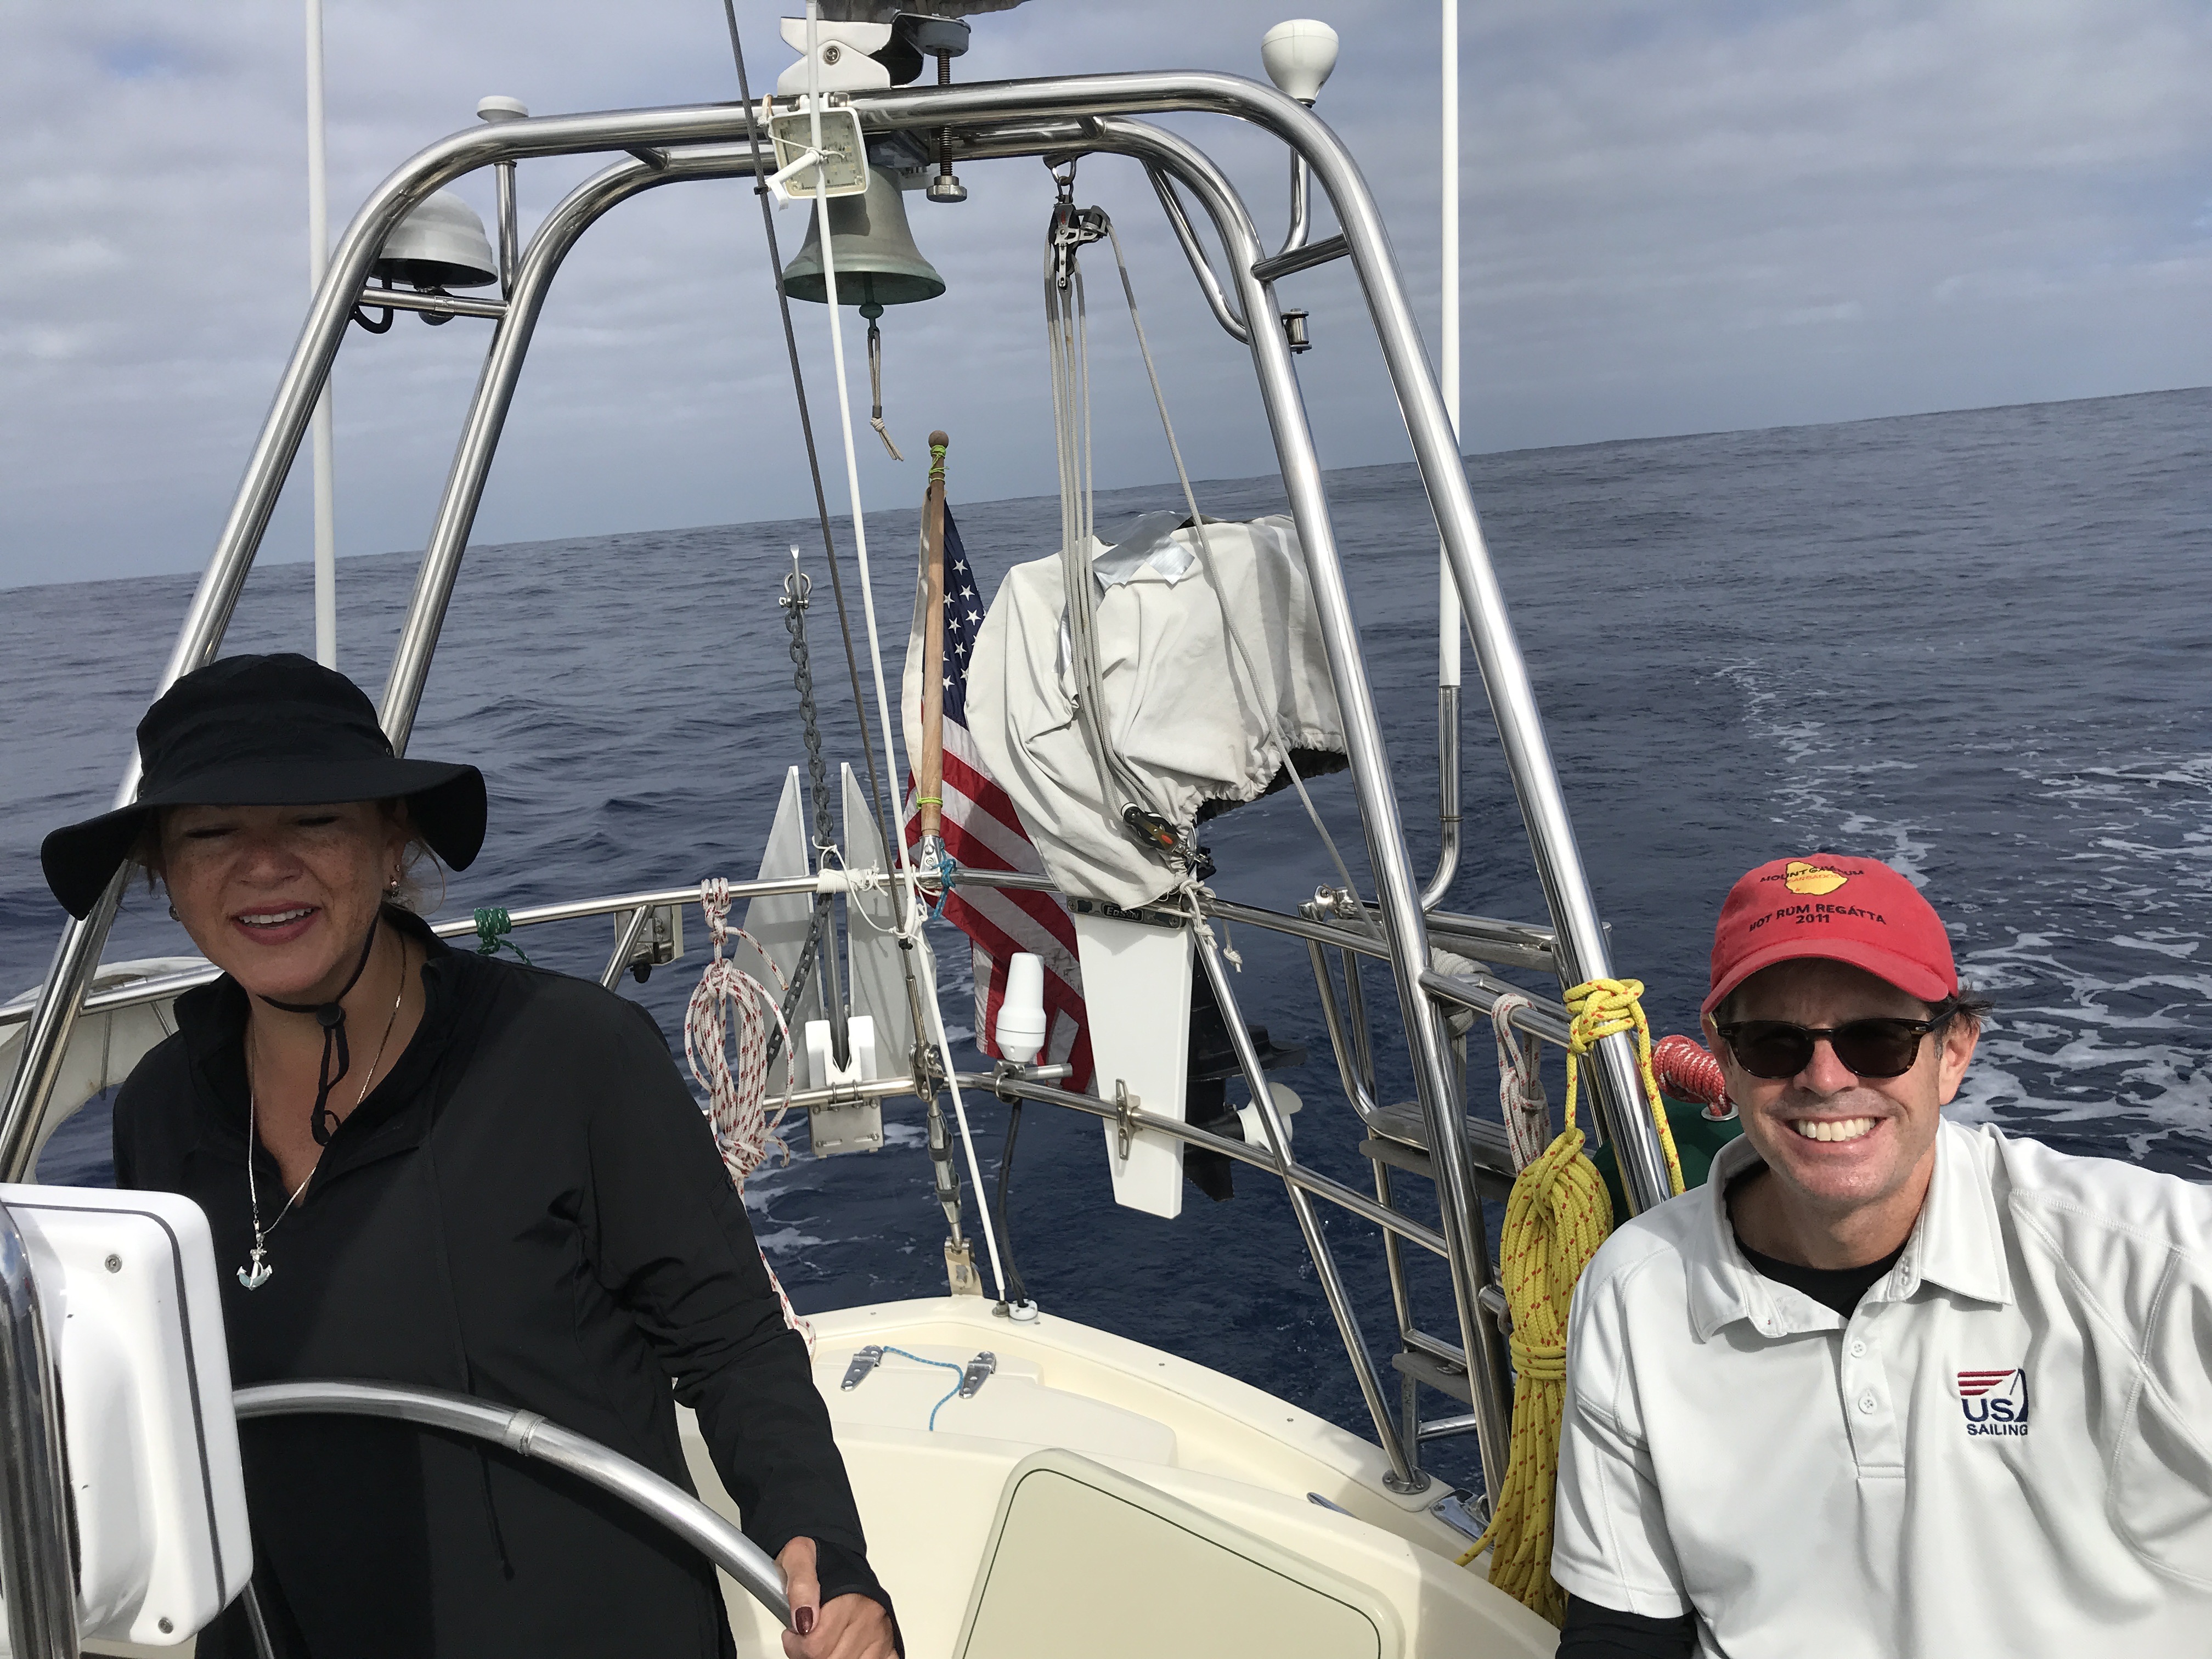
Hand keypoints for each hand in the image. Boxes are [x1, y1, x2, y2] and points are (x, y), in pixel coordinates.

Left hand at [778, 1536, 897, 1658]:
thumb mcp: (798, 1559)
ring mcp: (881, 1632)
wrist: (838, 1555)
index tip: (793, 1633)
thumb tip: (804, 1617)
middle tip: (807, 1636)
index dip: (796, 1645)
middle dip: (811, 1654)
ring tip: (824, 1640)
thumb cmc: (819, 1561)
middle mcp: (870, 1616)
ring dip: (832, 1657)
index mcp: (850, 1598)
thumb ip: (800, 1587)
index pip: (817, 1646)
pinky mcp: (889, 1643)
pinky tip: (845, 1649)